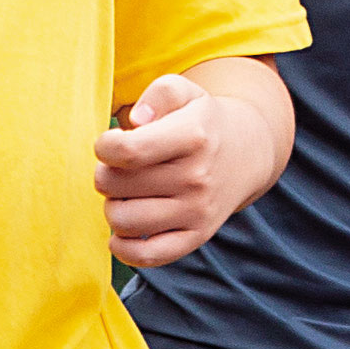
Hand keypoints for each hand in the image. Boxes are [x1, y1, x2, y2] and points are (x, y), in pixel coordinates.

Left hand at [93, 70, 271, 268]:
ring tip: (125, 194)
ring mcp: (197, 211)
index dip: (104, 147)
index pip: (126, 151)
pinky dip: (123, 248)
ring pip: (123, 220)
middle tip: (118, 169)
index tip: (110, 144)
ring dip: (112, 207)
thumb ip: (159, 94)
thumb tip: (137, 120)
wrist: (246, 154)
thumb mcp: (185, 93)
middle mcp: (197, 177)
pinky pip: (147, 256)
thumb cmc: (199, 121)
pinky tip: (122, 231)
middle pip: (114, 186)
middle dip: (104, 174)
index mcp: (193, 136)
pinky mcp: (196, 237)